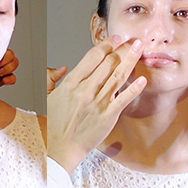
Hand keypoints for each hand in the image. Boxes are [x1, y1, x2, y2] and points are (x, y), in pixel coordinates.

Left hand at [0, 49, 17, 92]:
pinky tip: (4, 81)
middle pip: (11, 55)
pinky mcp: (3, 79)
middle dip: (5, 62)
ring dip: (8, 69)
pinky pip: (13, 77)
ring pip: (15, 63)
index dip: (0, 54)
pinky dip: (10, 79)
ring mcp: (1, 69)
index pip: (2, 47)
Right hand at [48, 36, 146, 173]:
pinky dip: (134, 88)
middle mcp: (85, 90)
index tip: (115, 39)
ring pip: (118, 76)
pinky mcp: (107, 116)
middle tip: (133, 40)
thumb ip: (50, 78)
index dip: (106, 45)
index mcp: (70, 84)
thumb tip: (62, 68)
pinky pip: (123, 99)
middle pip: (108, 63)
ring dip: (131, 60)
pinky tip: (142, 79)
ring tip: (139, 48)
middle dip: (122, 49)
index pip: (92, 58)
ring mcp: (97, 103)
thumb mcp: (45, 96)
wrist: (58, 148)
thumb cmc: (52, 124)